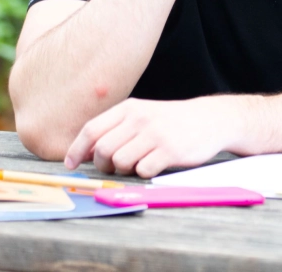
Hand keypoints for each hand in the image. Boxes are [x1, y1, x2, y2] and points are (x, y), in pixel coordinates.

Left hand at [63, 96, 230, 177]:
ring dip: (124, 170)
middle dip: (102, 165)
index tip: (71, 164)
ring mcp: (156, 134)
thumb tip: (85, 152)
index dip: (76, 149)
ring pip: (120, 162)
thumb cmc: (170, 121)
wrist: (210, 119)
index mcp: (130, 108)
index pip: (92, 129)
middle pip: (103, 150)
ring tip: (137, 163)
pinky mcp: (170, 151)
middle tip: (113, 166)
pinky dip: (144, 173)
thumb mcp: (142, 115)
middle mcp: (140, 118)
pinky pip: (143, 171)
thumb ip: (115, 129)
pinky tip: (154, 165)